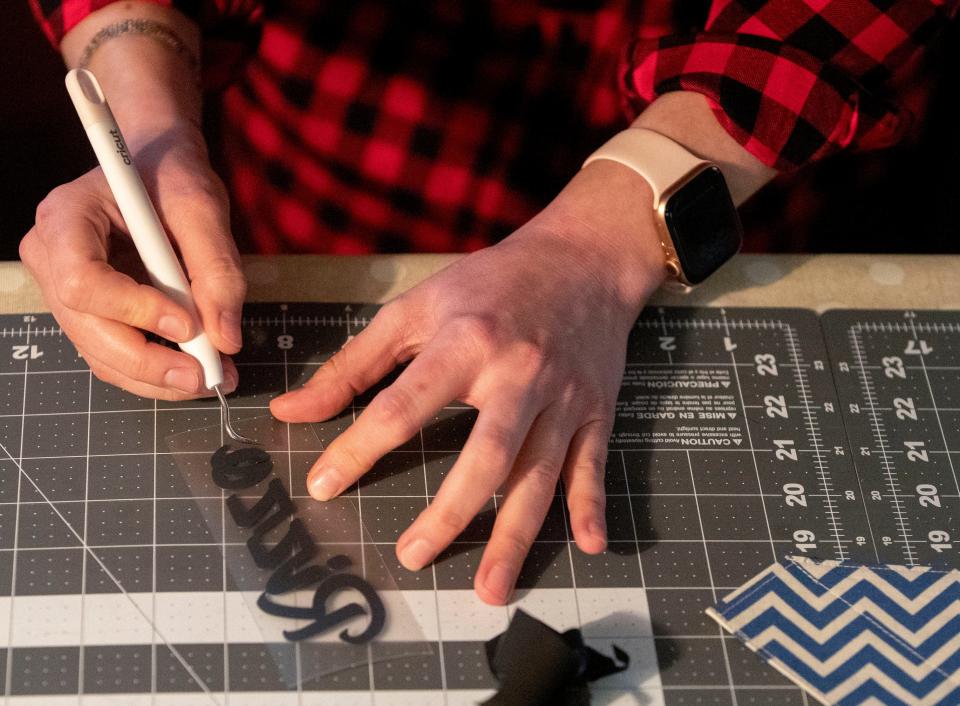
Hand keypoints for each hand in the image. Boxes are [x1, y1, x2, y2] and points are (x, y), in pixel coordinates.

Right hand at [19, 125, 244, 399]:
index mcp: (65, 218)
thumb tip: (226, 339)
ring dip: (156, 376)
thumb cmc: (172, 175)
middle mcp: (51, 258)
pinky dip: (155, 369)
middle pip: (88, 328)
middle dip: (149, 362)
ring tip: (213, 379)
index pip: (83, 281)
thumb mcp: (202, 207)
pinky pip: (114, 352)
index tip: (188, 324)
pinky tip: (197, 369)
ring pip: (100, 352)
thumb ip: (216, 269)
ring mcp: (63, 289)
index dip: (133, 310)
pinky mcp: (89, 311)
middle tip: (207, 377)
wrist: (156, 166)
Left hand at [272, 160, 665, 603]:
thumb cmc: (491, 283)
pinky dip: (592, 507)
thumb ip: (355, 363)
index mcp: (465, 343)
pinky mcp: (595, 411)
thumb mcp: (417, 307)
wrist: (582, 260)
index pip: (404, 406)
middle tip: (410, 556)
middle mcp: (518, 375)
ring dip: (515, 536)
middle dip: (449, 513)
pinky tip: (589, 547)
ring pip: (539, 476)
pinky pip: (593, 465)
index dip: (359, 449)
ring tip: (489, 590)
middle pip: (484, 456)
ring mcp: (563, 398)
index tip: (324, 487)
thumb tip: (291, 410)